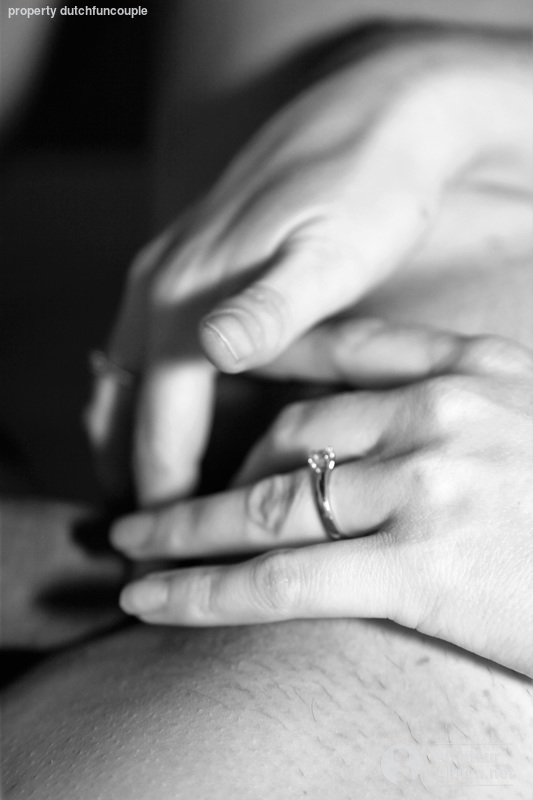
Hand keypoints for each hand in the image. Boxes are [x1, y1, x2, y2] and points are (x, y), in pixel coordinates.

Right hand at [86, 25, 532, 505]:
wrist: (377, 113)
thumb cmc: (366, 190)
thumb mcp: (333, 253)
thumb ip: (270, 308)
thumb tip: (212, 350)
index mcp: (185, 301)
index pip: (159, 427)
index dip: (166, 495)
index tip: (176, 548)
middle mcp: (158, 288)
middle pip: (125, 408)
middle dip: (138, 476)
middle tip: (161, 537)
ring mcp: (165, 271)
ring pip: (123, 378)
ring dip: (136, 437)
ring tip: (162, 493)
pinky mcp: (186, 263)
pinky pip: (143, 346)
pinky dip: (149, 395)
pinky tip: (178, 415)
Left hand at [112, 323, 532, 676]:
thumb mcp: (530, 422)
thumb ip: (463, 405)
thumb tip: (382, 422)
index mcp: (477, 369)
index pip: (344, 349)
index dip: (265, 364)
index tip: (209, 382)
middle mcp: (447, 412)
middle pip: (290, 432)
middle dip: (211, 466)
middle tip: (153, 497)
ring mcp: (435, 485)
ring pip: (271, 501)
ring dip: (187, 528)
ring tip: (132, 548)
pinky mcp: (427, 566)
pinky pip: (284, 577)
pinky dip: (206, 590)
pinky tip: (155, 598)